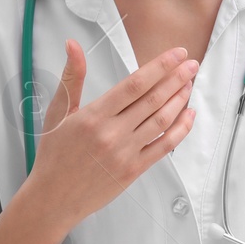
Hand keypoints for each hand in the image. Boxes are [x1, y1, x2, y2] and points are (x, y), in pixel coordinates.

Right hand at [25, 40, 198, 227]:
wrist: (52, 198)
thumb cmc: (53, 154)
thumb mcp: (58, 112)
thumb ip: (71, 77)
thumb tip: (72, 44)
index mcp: (94, 116)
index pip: (135, 85)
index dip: (160, 67)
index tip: (177, 54)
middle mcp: (112, 134)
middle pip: (153, 100)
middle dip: (176, 78)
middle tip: (192, 64)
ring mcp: (125, 153)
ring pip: (162, 121)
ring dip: (180, 100)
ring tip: (189, 84)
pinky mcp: (134, 170)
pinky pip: (164, 147)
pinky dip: (180, 129)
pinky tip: (188, 115)